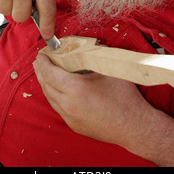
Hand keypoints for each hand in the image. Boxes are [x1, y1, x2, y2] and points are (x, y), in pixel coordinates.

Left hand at [33, 53, 150, 147]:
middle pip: (46, 85)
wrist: (134, 127)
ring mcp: (70, 117)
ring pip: (50, 98)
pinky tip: (57, 90)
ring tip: (44, 74)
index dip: (43, 63)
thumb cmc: (125, 98)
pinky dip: (54, 96)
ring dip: (45, 84)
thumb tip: (89, 46)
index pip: (50, 73)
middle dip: (40, 72)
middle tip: (39, 61)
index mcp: (75, 88)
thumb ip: (95, 57)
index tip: (41, 54)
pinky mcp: (74, 125)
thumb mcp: (109, 70)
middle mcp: (68, 104)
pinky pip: (58, 108)